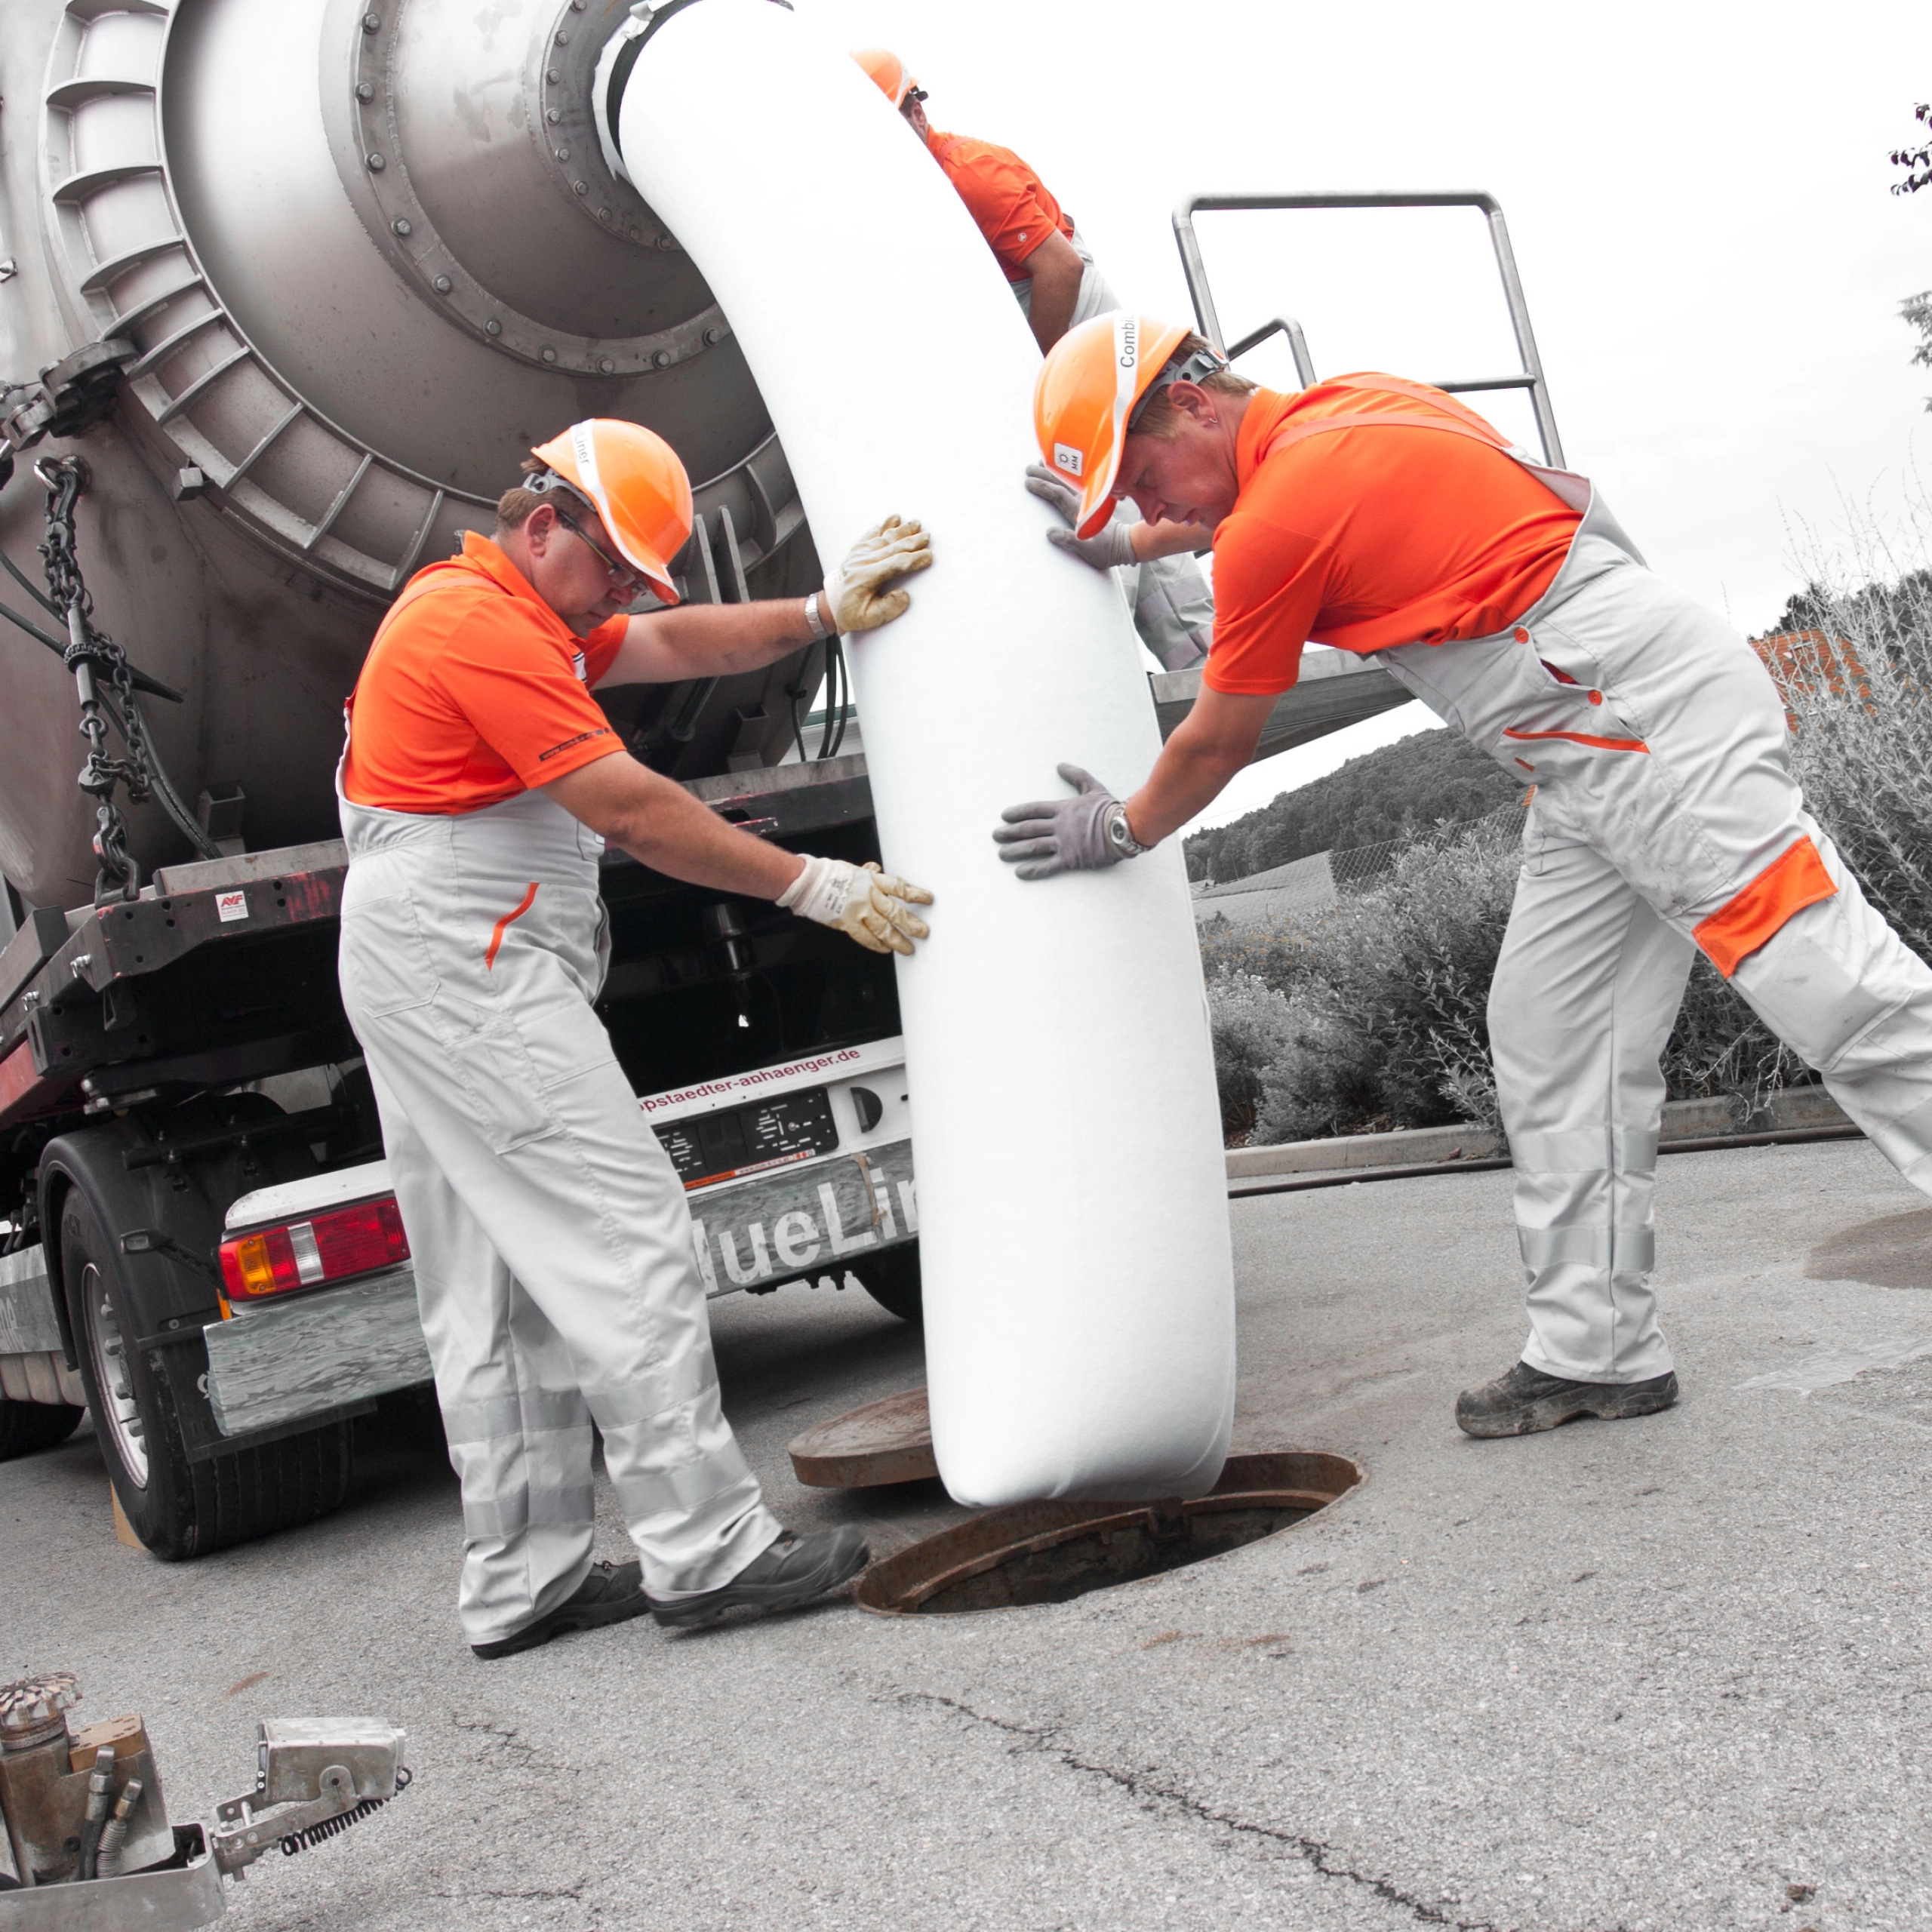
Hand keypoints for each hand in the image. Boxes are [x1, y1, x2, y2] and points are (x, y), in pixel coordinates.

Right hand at [778, 855, 932, 954]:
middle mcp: (869, 896)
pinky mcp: (847, 923)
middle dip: (911, 924)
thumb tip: (874, 869)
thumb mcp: (852, 869)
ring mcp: (858, 911)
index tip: (928, 899)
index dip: (916, 895)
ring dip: (897, 940)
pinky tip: (885, 949)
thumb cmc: (827, 874)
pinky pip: (865, 937)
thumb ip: (866, 873)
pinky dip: (876, 944)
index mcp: (872, 881)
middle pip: (895, 912)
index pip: (900, 888)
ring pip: (883, 928)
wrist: (808, 882)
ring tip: (908, 948)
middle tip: (922, 932)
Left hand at [824, 515, 931, 632]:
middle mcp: (862, 561)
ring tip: (916, 523)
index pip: (895, 564)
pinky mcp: (858, 550)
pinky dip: (884, 525)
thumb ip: (888, 609)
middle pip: (892, 547)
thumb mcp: (869, 619)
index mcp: (866, 577)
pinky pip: (872, 534)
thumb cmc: (851, 613)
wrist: (831, 603)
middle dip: (912, 542)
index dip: (913, 560)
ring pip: (884, 538)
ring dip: (902, 530)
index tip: (928, 556)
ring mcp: (859, 553)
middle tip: (927, 537)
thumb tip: (904, 595)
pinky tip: (894, 518)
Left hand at [992, 763, 1142, 879]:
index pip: (1034, 810)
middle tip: (996, 836)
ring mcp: (1064, 843)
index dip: (1017, 813)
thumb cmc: (1110, 809)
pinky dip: (1033, 869)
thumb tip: (1061, 765)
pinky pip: (1048, 866)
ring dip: (1015, 851)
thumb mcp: (1093, 787)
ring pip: (1033, 847)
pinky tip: (1020, 872)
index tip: (1004, 816)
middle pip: (1028, 829)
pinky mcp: (1071, 859)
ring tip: (1002, 854)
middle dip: (1010, 832)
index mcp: (1063, 809)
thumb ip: (1076, 776)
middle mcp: (1059, 825)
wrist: (1125, 828)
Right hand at [1024, 464, 1136, 571]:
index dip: (1043, 487)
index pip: (1058, 494)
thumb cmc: (1107, 550)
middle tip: (1028, 469)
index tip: (1028, 482)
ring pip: (1068, 480)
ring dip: (1054, 472)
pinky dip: (1065, 476)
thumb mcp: (1088, 550)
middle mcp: (1083, 502)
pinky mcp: (1091, 501)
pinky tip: (1061, 473)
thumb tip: (1050, 532)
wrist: (1125, 544)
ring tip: (1041, 463)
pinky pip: (1075, 484)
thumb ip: (1070, 541)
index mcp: (1080, 512)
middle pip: (1061, 483)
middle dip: (1044, 475)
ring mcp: (1088, 500)